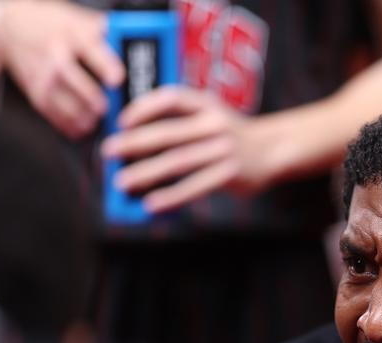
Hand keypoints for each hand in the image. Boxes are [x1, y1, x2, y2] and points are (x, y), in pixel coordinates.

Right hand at [0, 0, 123, 138]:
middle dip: (94, 99)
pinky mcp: (34, 91)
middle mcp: (55, 54)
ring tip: (96, 121)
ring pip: (63, 101)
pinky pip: (51, 113)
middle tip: (108, 109)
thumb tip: (131, 42)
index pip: (90, 49)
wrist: (10, 28)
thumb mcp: (76, 18)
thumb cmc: (52, 24)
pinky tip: (81, 129)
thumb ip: (102, 32)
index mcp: (72, 33)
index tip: (117, 79)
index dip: (105, 64)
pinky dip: (67, 125)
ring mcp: (43, 74)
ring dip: (83, 116)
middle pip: (75, 80)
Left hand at [101, 86, 281, 212]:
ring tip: (122, 183)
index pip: (171, 98)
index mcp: (206, 104)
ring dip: (145, 173)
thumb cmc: (231, 134)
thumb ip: (180, 122)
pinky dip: (171, 196)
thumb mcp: (210, 115)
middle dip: (134, 143)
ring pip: (177, 162)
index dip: (144, 107)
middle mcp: (214, 124)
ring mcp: (223, 150)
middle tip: (108, 153)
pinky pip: (194, 186)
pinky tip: (152, 204)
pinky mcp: (229, 174)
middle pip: (168, 133)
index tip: (121, 121)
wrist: (273, 149)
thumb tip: (133, 142)